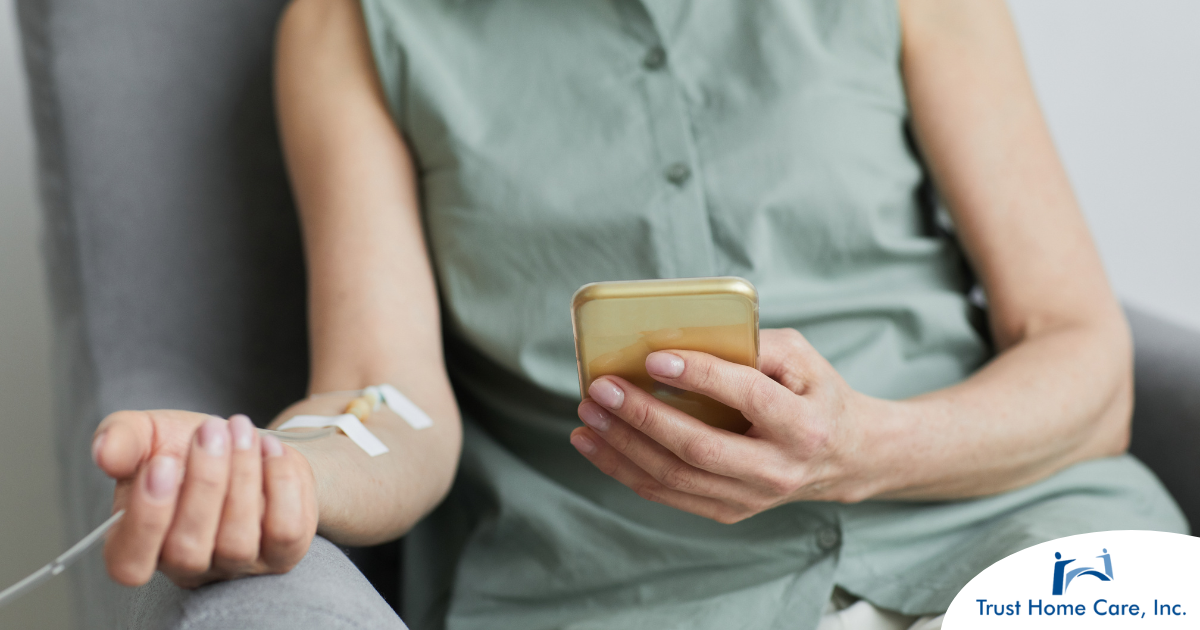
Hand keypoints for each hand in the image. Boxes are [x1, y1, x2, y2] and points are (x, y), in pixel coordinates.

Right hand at [92, 410, 317, 587]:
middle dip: (203, 482)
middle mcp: (188, 566)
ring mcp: (237, 565)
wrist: (246, 442)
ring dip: (242, 475)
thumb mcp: (147, 433)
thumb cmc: (185, 447)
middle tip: (212, 429)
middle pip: (188, 550)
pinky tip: (270, 449)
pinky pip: (285, 530)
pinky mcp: (282, 553)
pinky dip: (280, 483)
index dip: (146, 519)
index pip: (129, 564)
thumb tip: (103, 453)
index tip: (162, 463)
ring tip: (240, 430)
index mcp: (138, 545)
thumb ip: (121, 440)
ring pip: (238, 540)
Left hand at [571, 328, 888, 523]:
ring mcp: (752, 497)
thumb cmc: (815, 395)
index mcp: (803, 425)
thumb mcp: (802, 358)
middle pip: (699, 447)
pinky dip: (625, 469)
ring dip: (622, 446)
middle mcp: (778, 469)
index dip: (699, 376)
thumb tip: (687, 335)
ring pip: (675, 477)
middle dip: (642, 417)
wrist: (846, 458)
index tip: (655, 357)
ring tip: (588, 414)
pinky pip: (668, 494)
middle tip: (601, 388)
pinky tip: (596, 444)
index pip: (746, 397)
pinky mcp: (729, 511)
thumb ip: (754, 343)